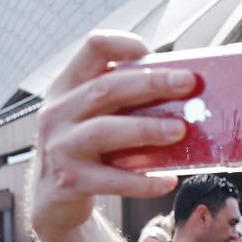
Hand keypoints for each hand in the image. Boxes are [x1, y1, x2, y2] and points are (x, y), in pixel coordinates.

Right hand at [32, 32, 194, 234]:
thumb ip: (123, 100)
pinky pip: (112, 180)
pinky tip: (167, 181)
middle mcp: (58, 112)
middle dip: (151, 83)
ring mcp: (61, 147)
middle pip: (105, 89)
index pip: (92, 48)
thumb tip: (184, 93)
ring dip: (145, 129)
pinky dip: (143, 182)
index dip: (124, 44)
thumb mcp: (91, 116)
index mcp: (67, 87)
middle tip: (187, 83)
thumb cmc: (86, 149)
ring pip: (104, 131)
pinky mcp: (70, 181)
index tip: (153, 53)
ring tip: (179, 131)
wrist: (53, 198)